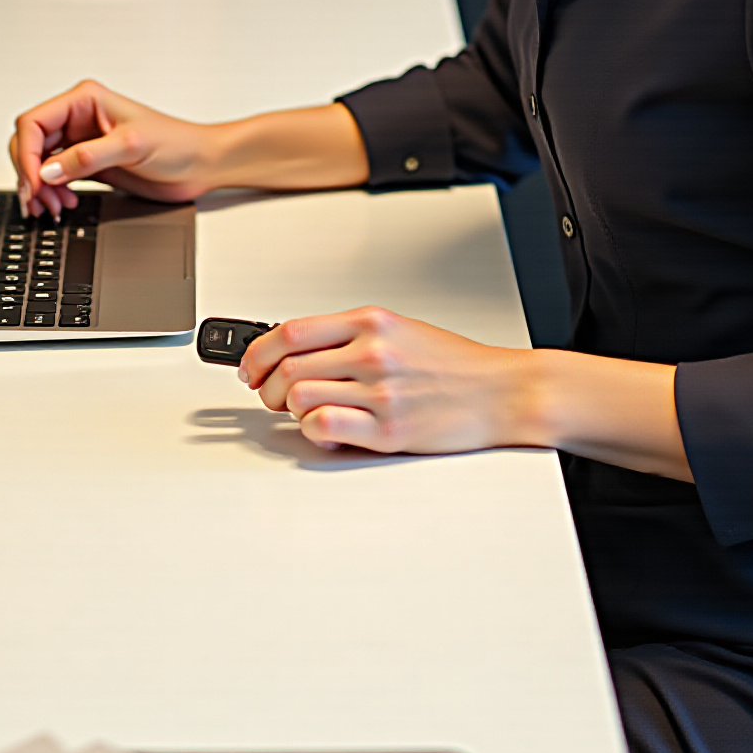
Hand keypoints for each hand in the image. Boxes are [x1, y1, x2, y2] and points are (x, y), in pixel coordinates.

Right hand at [10, 79, 220, 216]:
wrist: (201, 165)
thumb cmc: (177, 144)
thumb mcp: (131, 147)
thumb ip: (86, 158)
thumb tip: (48, 171)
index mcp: (85, 100)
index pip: (34, 122)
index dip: (27, 154)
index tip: (35, 182)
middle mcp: (79, 118)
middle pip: (30, 143)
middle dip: (30, 174)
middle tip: (39, 202)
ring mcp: (82, 142)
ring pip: (40, 163)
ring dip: (40, 187)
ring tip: (53, 208)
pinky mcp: (88, 164)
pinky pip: (55, 177)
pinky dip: (52, 193)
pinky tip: (64, 204)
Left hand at [239, 307, 536, 455]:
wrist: (503, 390)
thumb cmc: (455, 363)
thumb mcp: (400, 329)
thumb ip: (350, 336)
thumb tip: (297, 349)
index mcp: (371, 322)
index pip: (290, 331)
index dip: (257, 351)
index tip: (248, 366)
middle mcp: (372, 352)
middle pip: (286, 367)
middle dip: (266, 387)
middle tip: (270, 396)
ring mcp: (379, 392)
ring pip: (298, 397)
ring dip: (289, 409)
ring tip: (304, 412)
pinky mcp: (388, 430)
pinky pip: (323, 427)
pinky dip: (312, 430)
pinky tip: (326, 428)